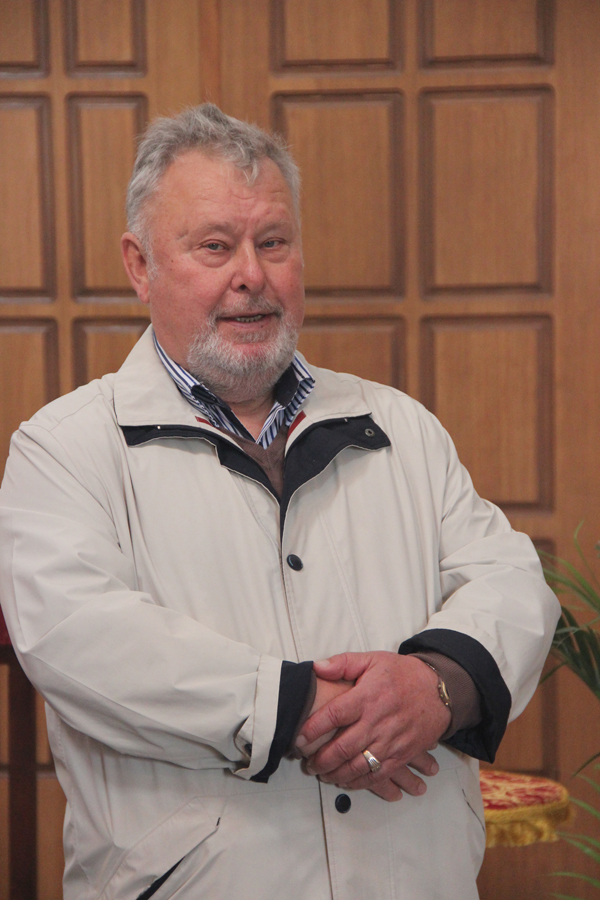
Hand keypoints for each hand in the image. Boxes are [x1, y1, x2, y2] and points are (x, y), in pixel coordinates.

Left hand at [295, 652, 450, 797]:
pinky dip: (359, 783)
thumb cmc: (402, 674)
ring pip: (358, 766)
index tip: (298, 739)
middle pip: (343, 747)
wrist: (439, 690)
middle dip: (321, 760)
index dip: (312, 729)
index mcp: (367, 697)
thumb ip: (342, 663)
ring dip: (336, 774)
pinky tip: (345, 782)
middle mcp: (378, 721)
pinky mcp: (402, 755)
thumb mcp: (372, 660)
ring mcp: (391, 741)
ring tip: (322, 773)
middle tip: (307, 763)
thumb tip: (317, 667)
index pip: (334, 715)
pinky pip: (378, 775)